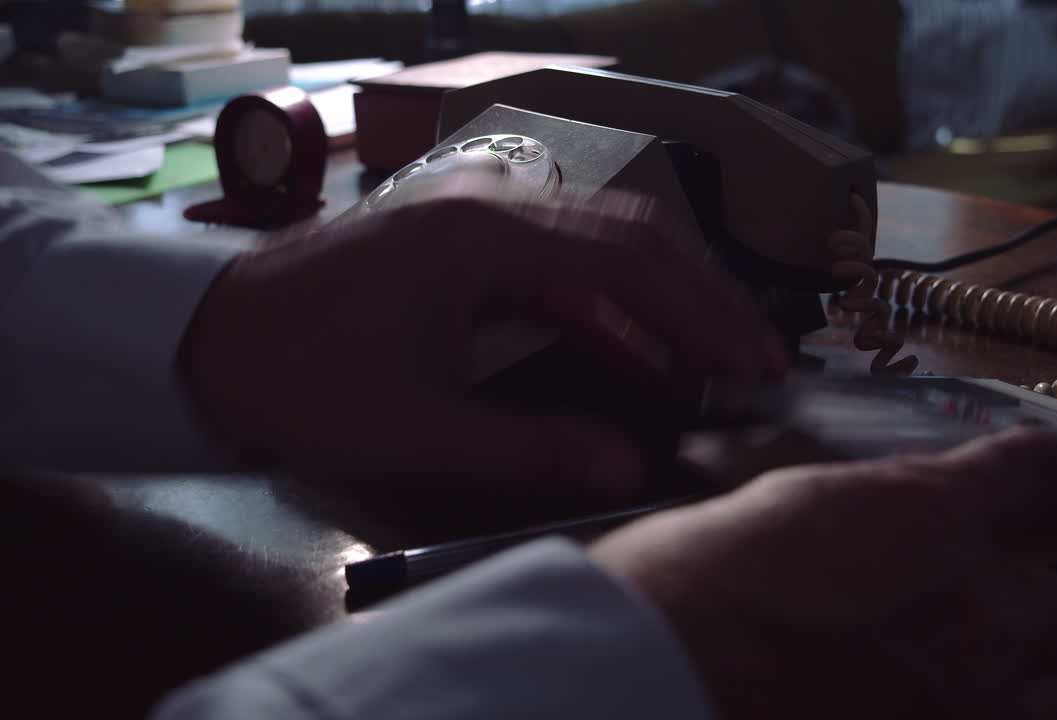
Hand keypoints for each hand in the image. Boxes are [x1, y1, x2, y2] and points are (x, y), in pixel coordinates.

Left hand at [178, 174, 786, 492]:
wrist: (198, 341)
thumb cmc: (295, 377)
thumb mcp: (409, 427)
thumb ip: (527, 448)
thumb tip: (631, 468)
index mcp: (486, 235)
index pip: (629, 256)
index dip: (702, 310)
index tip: (756, 363)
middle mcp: (493, 210)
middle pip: (630, 235)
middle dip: (701, 297)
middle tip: (760, 361)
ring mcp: (479, 226)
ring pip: (602, 249)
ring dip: (662, 304)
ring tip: (718, 363)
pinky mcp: (465, 255)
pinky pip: (561, 276)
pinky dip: (610, 317)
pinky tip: (637, 363)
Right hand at [592, 429, 1056, 718]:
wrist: (645, 689)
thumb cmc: (674, 600)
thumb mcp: (769, 518)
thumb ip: (858, 524)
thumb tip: (879, 541)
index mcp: (919, 517)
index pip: (1035, 478)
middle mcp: (970, 611)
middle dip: (1018, 616)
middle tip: (958, 629)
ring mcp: (972, 705)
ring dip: (1019, 691)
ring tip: (946, 694)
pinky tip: (918, 714)